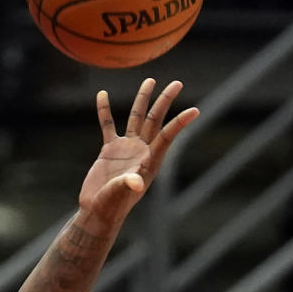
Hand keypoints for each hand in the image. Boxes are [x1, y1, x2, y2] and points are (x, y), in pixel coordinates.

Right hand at [78, 78, 197, 226]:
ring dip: (142, 100)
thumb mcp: (119, 196)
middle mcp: (141, 150)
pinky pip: (108, 125)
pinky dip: (104, 111)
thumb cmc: (111, 207)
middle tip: (177, 83)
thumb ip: (127, 186)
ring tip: (150, 81)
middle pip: (156, 120)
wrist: (97, 211)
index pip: (167, 136)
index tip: (195, 110)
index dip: (180, 122)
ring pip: (136, 118)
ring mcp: (126, 148)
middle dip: (165, 101)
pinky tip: (102, 94)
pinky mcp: (110, 149)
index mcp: (149, 160)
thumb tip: (136, 183)